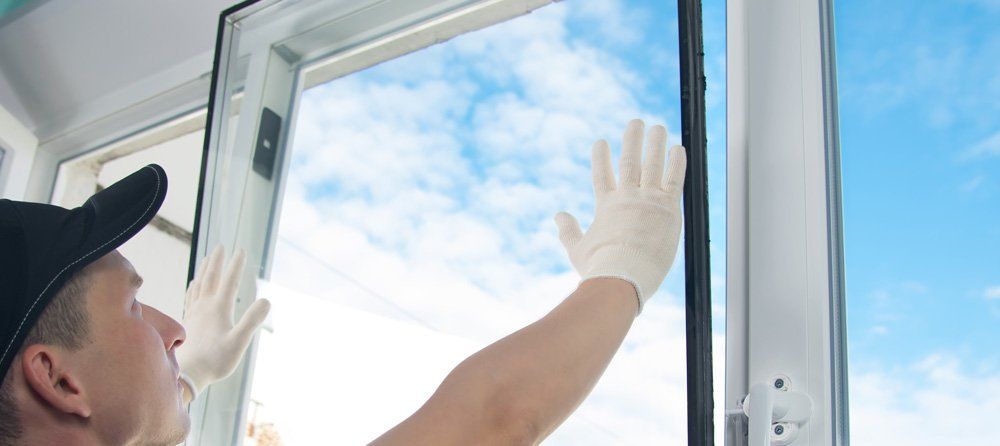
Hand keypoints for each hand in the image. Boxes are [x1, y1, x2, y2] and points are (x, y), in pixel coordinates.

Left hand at [177, 246, 270, 398]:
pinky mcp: (188, 321)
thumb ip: (252, 320)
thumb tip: (267, 300)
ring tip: (209, 258)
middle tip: (222, 246)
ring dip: (205, 270)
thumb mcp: (239, 342)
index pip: (229, 280)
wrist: (187, 374)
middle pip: (211, 277)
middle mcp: (204, 306)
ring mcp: (194, 313)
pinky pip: (190, 296)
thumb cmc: (215, 361)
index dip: (236, 264)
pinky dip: (194, 286)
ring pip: (199, 284)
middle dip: (218, 261)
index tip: (241, 250)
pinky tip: (194, 283)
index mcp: (218, 308)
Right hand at [554, 119, 685, 313]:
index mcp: (606, 206)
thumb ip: (568, 231)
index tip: (601, 142)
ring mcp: (648, 200)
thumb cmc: (599, 269)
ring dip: (655, 143)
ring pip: (653, 164)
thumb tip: (557, 215)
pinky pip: (674, 180)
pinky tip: (678, 147)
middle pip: (630, 161)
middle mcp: (627, 197)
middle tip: (636, 122)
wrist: (623, 276)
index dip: (601, 158)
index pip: (602, 175)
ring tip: (658, 126)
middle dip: (632, 140)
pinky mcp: (669, 208)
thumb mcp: (576, 250)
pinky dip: (676, 163)